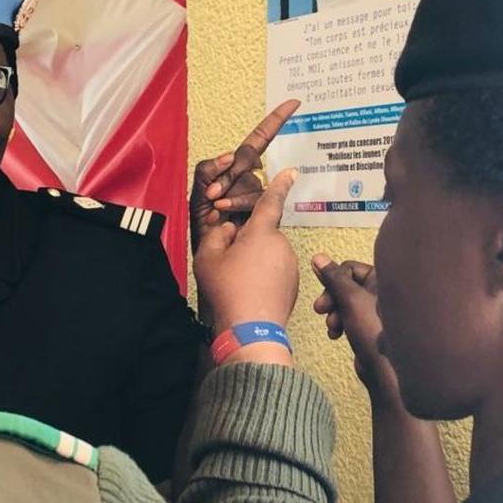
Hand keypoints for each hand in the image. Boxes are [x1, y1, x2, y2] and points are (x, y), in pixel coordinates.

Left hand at [190, 100, 299, 251]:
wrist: (209, 255)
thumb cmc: (203, 224)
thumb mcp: (197, 190)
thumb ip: (207, 169)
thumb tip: (230, 158)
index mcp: (235, 170)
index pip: (259, 140)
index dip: (275, 121)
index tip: (294, 103)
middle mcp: (252, 180)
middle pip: (247, 161)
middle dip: (225, 176)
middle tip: (210, 194)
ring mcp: (261, 197)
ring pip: (252, 182)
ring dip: (230, 194)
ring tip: (216, 209)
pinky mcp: (268, 213)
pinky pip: (256, 199)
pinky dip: (237, 203)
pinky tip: (223, 213)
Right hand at [194, 169, 299, 363]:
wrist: (251, 329)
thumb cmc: (227, 289)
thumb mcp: (208, 257)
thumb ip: (217, 235)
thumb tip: (230, 229)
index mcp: (261, 232)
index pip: (271, 202)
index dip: (279, 185)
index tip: (291, 172)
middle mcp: (281, 244)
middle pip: (262, 234)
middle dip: (247, 242)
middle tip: (228, 263)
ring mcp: (290, 265)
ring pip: (268, 254)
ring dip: (255, 261)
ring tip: (238, 282)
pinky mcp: (293, 283)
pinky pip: (275, 271)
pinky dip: (264, 277)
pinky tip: (249, 292)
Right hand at [311, 254, 401, 409]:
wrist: (385, 368)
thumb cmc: (372, 329)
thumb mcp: (349, 298)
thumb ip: (332, 277)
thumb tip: (317, 257)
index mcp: (382, 279)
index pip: (348, 267)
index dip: (333, 280)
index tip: (325, 296)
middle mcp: (381, 291)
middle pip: (345, 284)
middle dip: (331, 298)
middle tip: (320, 310)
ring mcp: (375, 309)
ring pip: (344, 302)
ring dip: (334, 313)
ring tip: (332, 327)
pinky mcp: (369, 326)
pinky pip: (348, 317)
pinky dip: (340, 324)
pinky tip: (336, 336)